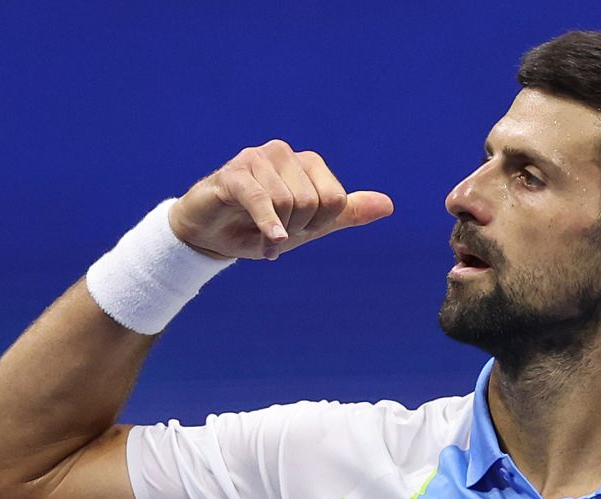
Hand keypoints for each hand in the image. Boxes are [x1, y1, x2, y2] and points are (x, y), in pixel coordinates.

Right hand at [168, 140, 393, 259]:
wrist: (211, 237)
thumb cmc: (261, 228)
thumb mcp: (310, 225)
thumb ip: (347, 213)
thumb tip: (389, 205)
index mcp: (308, 163)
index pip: (336, 200)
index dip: (319, 225)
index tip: (297, 230)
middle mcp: (285, 154)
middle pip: (313, 202)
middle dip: (297, 229)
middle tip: (277, 233)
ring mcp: (258, 159)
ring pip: (289, 203)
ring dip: (277, 232)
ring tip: (262, 235)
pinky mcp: (234, 173)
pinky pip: (261, 199)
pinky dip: (268, 225)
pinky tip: (270, 243)